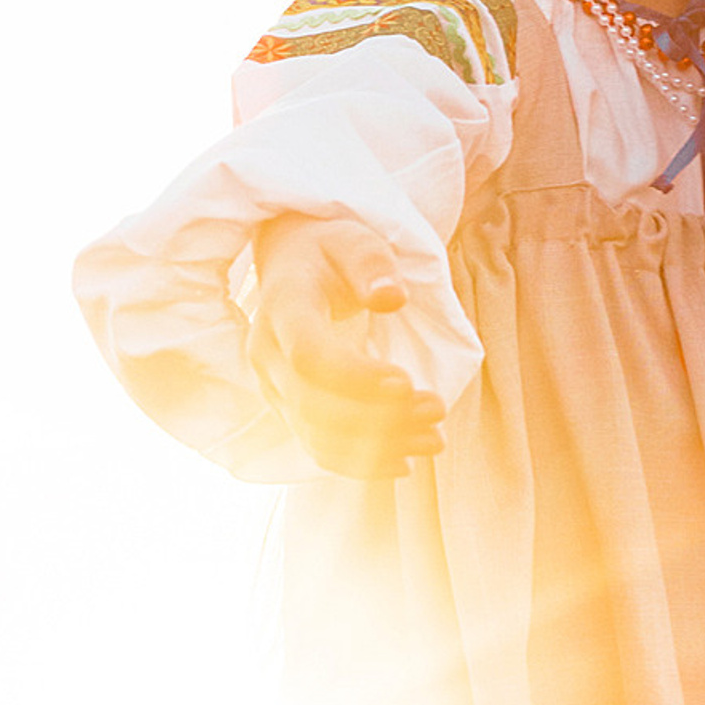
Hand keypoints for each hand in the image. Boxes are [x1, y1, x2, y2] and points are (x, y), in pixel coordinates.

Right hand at [247, 215, 445, 478]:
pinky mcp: (287, 406)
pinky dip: (359, 464)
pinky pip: (317, 446)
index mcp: (283, 307)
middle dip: (379, 417)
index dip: (356, 377)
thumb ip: (372, 265)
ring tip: (433, 439)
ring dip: (377, 447)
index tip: (407, 382)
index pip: (310, 355)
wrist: (292, 265)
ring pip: (317, 433)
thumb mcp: (355, 241)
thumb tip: (391, 298)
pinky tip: (403, 463)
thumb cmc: (331, 250)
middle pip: (314, 404)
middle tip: (436, 409)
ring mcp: (273, 385)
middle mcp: (268, 352)